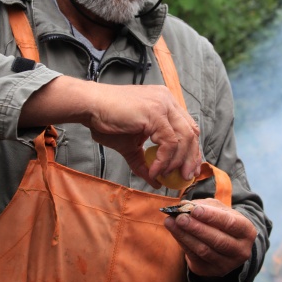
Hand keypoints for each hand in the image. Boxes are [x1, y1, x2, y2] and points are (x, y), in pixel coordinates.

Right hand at [20, 76, 200, 187]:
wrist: (90, 107)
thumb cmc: (107, 121)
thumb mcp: (130, 146)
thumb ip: (145, 161)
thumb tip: (155, 182)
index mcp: (165, 102)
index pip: (188, 127)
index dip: (192, 150)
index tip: (188, 169)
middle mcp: (167, 100)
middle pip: (192, 132)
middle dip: (191, 158)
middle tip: (186, 178)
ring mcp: (162, 105)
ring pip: (184, 139)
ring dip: (177, 162)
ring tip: (166, 176)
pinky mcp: (155, 114)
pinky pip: (168, 143)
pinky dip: (163, 161)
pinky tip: (154, 170)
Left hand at [163, 198, 256, 276]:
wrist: (227, 245)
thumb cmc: (222, 222)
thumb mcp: (219, 210)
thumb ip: (204, 205)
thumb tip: (184, 204)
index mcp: (247, 231)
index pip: (230, 223)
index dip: (211, 216)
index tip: (194, 210)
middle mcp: (241, 251)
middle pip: (217, 240)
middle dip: (196, 228)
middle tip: (179, 217)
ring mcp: (227, 264)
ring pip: (204, 250)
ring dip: (185, 235)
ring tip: (171, 222)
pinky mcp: (212, 271)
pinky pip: (195, 257)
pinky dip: (183, 242)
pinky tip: (174, 231)